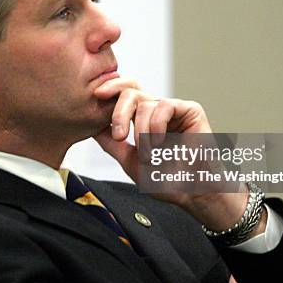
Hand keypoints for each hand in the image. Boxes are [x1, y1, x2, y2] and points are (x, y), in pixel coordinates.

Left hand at [93, 77, 259, 233]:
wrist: (191, 192)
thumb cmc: (164, 180)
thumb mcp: (130, 161)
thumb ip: (112, 143)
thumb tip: (91, 126)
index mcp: (140, 119)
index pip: (123, 95)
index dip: (110, 90)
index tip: (96, 96)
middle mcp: (156, 110)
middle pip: (131, 90)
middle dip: (119, 111)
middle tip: (119, 135)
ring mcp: (172, 109)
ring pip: (144, 102)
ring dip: (141, 132)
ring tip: (149, 154)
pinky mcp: (190, 110)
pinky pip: (165, 105)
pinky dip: (157, 125)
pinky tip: (160, 142)